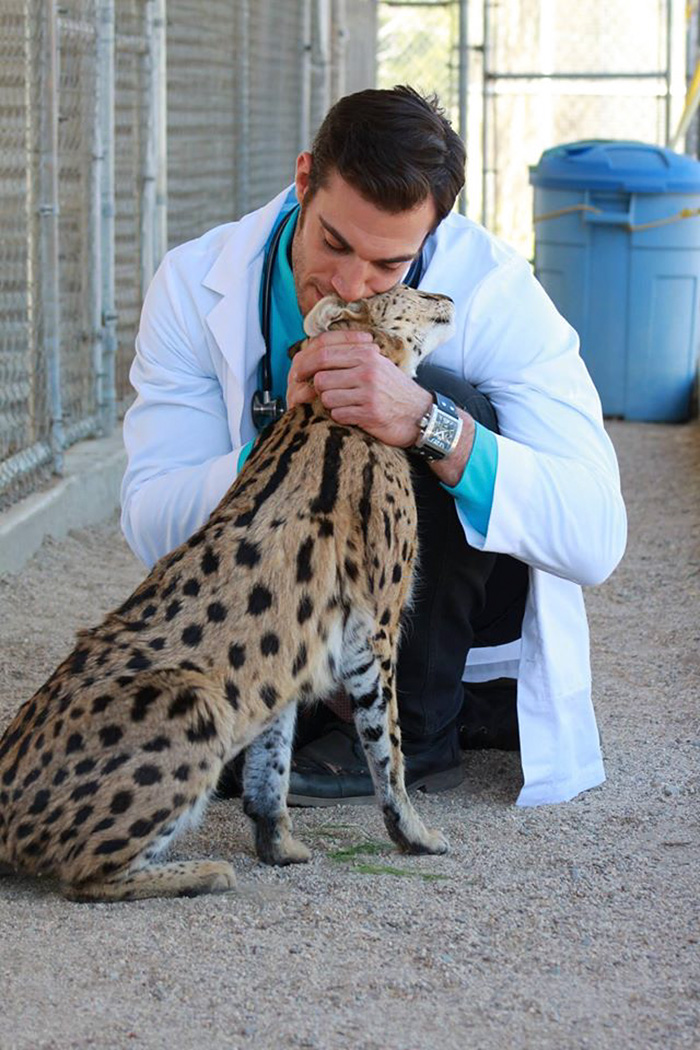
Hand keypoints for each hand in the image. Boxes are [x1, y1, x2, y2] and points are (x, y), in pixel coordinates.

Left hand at [287, 330, 432, 447]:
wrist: (419, 414)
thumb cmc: (394, 390)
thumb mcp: (377, 364)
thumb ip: (352, 357)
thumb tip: (317, 353)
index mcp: (366, 354)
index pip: (324, 354)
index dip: (306, 365)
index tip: (299, 374)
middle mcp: (367, 370)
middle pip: (321, 378)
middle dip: (318, 389)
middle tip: (326, 394)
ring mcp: (368, 392)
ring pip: (327, 398)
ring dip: (331, 404)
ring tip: (345, 404)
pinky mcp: (369, 413)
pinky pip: (338, 414)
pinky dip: (342, 417)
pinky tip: (354, 415)